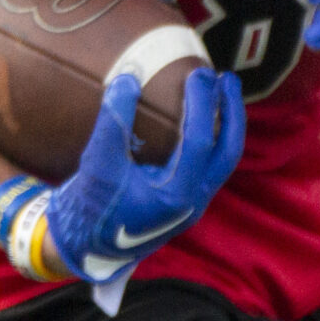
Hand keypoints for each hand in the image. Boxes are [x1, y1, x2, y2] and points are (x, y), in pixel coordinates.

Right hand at [0, 68, 244, 285]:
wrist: (87, 247)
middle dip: (232, 112)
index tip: (196, 73)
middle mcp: (194, 202)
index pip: (201, 142)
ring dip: (227, 124)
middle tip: (225, 77)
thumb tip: (129, 77)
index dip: (201, 104)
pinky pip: (211, 164)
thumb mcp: (97, 164)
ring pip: (224, 159)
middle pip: (228, 151)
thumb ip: (113, 123)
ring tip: (222, 91)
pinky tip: (204, 117)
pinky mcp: (188, 200)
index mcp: (176, 197)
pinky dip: (213, 138)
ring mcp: (195, 203)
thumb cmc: (91, 208)